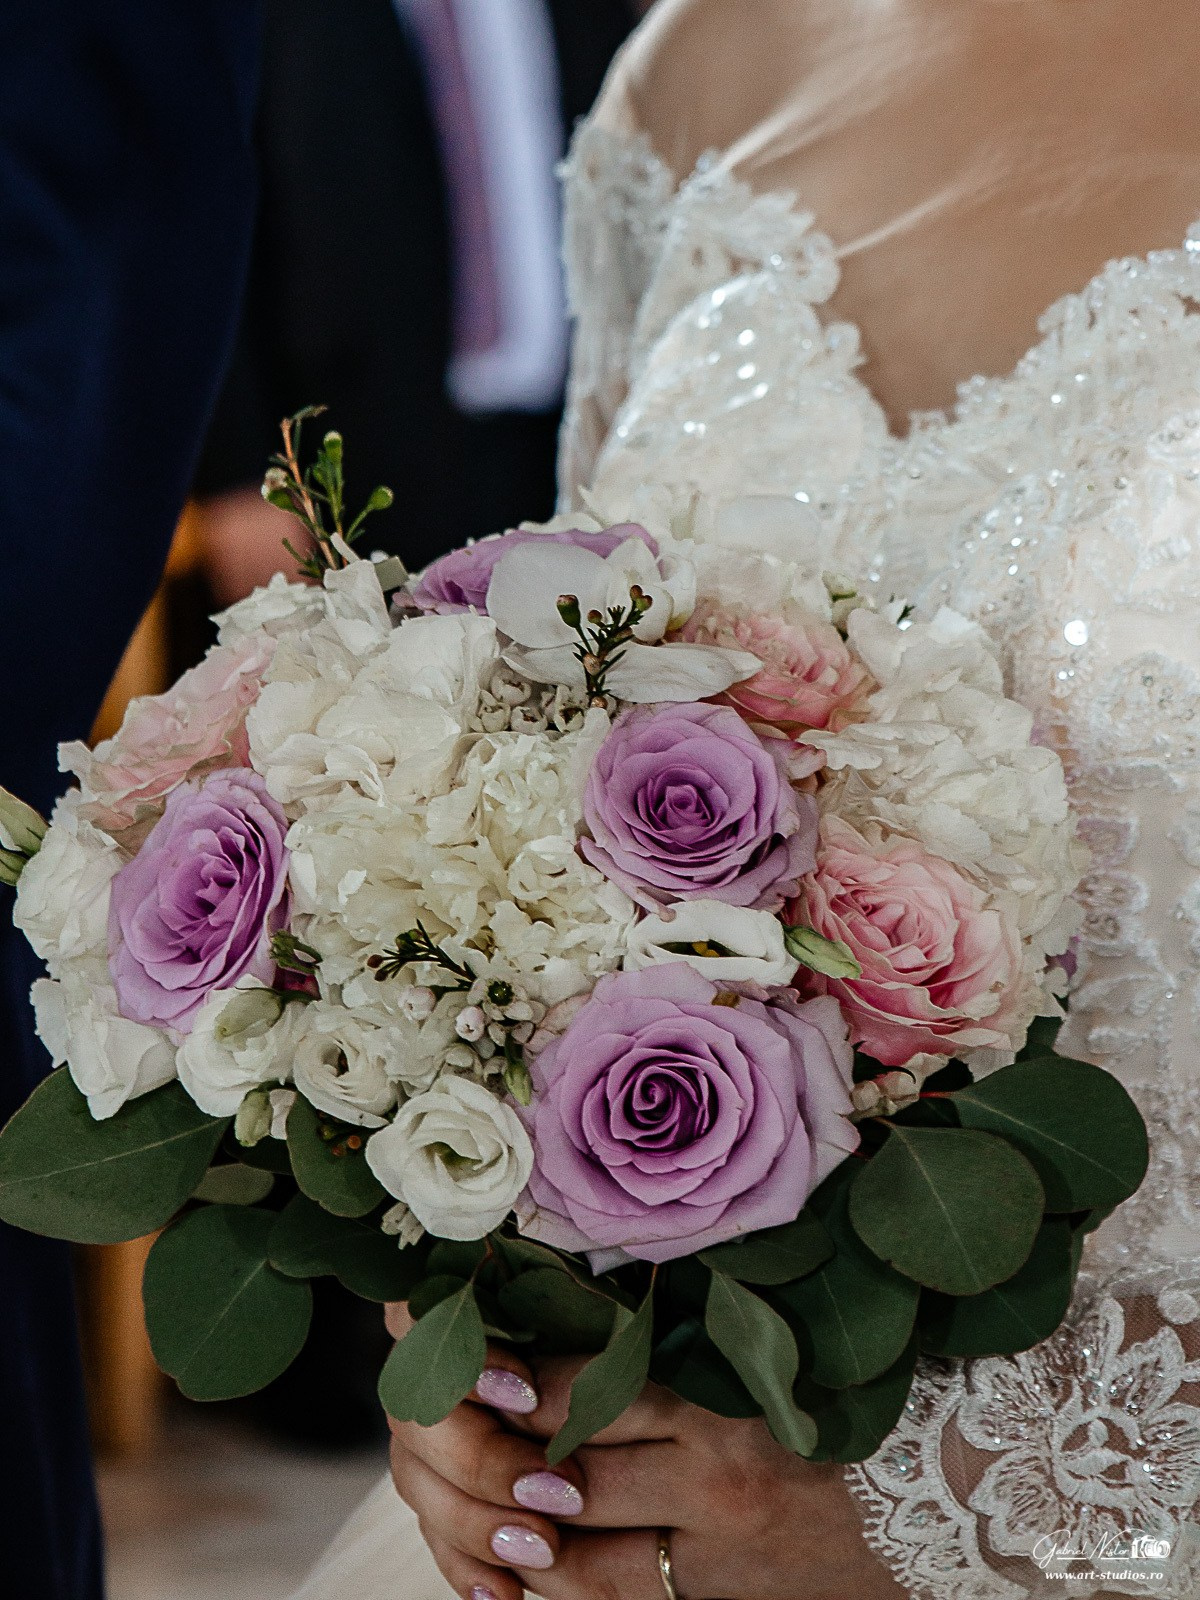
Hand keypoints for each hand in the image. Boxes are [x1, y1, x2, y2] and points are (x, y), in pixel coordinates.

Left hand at [384, 1306, 904, 1599]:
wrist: (944, 1495)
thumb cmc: (849, 1402)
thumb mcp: (765, 1358)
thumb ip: (677, 1341)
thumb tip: (581, 1318)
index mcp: (724, 1409)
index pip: (591, 1394)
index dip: (520, 1382)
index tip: (471, 1360)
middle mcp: (715, 1488)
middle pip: (571, 1477)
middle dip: (498, 1460)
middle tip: (446, 1432)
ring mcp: (717, 1558)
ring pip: (581, 1563)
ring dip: (515, 1541)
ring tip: (470, 1508)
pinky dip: (563, 1594)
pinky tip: (519, 1577)